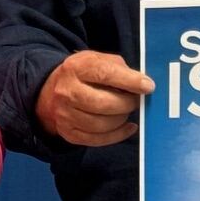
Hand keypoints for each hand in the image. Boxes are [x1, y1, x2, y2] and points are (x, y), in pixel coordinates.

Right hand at [34, 50, 154, 145]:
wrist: (51, 92)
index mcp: (76, 68)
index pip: (105, 74)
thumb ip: (119, 68)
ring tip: (126, 111)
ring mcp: (65, 114)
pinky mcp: (68, 132)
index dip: (130, 81)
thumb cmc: (83, 75)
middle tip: (135, 101)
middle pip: (103, 104)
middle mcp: (66, 91)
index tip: (148, 87)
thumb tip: (143, 85)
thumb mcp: (97, 60)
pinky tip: (128, 127)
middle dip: (127, 104)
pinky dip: (118, 135)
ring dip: (122, 119)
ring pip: (102, 124)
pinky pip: (98, 140)